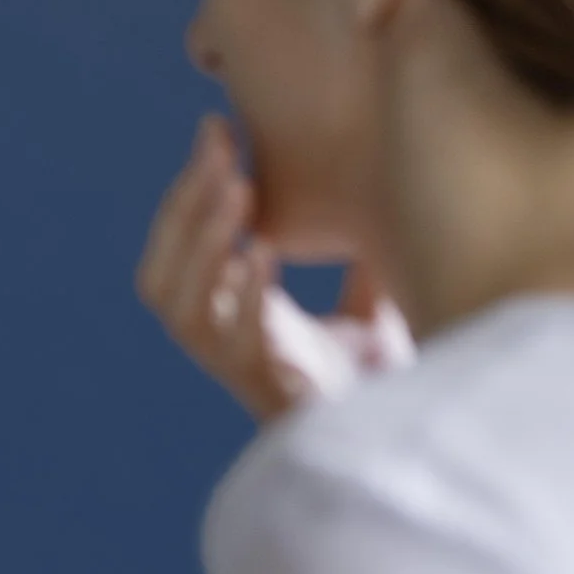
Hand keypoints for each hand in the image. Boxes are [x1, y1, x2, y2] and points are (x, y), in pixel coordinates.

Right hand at [136, 116, 412, 421]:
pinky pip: (235, 347)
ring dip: (203, 245)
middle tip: (219, 146)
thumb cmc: (385, 385)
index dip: (187, 192)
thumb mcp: (367, 306)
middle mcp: (222, 348)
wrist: (413, 446)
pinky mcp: (274, 395)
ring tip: (237, 188)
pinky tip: (262, 252)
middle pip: (161, 279)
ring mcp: (242, 373)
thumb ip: (355, 261)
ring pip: (182, 312)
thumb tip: (383, 184)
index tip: (216, 127)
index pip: (177, 252)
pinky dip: (244, 298)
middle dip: (183, 208)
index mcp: (230, 322)